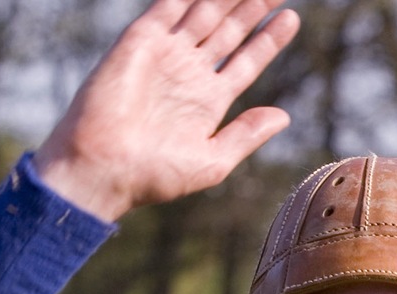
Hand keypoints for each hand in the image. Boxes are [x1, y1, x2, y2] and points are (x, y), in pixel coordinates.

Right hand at [33, 0, 300, 221]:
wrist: (105, 168)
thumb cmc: (155, 175)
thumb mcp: (214, 160)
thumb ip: (247, 134)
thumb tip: (284, 116)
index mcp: (208, 100)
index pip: (246, 61)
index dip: (268, 39)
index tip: (291, 18)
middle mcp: (189, 72)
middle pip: (228, 30)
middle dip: (252, 7)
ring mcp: (166, 54)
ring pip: (204, 12)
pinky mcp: (141, 40)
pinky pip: (169, 6)